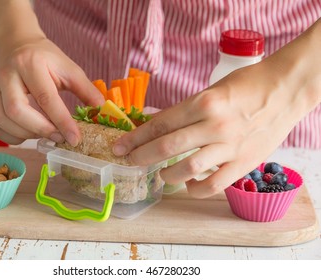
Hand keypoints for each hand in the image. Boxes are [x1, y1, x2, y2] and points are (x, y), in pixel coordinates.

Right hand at [0, 36, 103, 144]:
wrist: (14, 45)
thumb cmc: (44, 58)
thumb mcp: (68, 68)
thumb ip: (86, 89)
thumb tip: (102, 110)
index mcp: (30, 64)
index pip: (46, 97)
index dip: (62, 121)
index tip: (75, 138)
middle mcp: (8, 76)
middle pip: (17, 110)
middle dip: (41, 129)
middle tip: (60, 137)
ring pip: (3, 120)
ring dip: (27, 134)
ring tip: (47, 133)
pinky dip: (13, 137)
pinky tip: (29, 134)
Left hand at [113, 61, 308, 197]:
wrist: (285, 90)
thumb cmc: (246, 85)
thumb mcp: (211, 91)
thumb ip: (186, 111)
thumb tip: (159, 125)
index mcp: (203, 102)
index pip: (160, 124)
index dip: (136, 138)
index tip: (119, 147)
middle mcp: (214, 124)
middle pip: (167, 146)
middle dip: (141, 156)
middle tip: (130, 161)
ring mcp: (230, 146)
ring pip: (187, 168)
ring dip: (167, 174)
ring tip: (161, 174)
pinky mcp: (244, 162)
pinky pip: (213, 184)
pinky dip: (195, 188)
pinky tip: (188, 185)